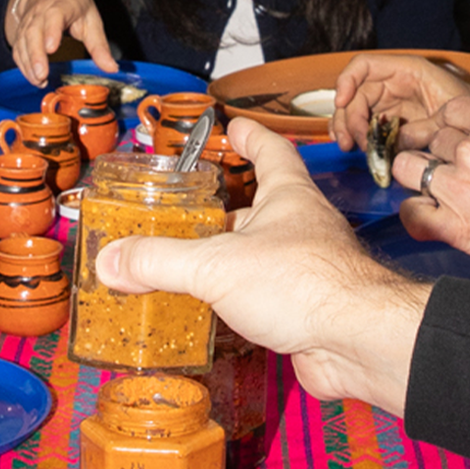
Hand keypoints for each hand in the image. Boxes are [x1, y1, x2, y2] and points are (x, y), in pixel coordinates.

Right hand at [5, 0, 115, 86]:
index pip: (55, 15)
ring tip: (38, 80)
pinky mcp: (21, 33)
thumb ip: (99, 45)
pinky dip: (23, 65)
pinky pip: (18, 49)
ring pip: (23, 41)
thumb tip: (111, 68)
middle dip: (36, 55)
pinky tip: (32, 78)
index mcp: (63, 4)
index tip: (51, 48)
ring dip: (29, 63)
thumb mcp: (91, 20)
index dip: (52, 31)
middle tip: (42, 74)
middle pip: (34, 31)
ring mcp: (28, 21)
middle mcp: (41, 11)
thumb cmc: (73, 6)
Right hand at [96, 119, 430, 414]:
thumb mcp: (216, 265)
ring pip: (258, 255)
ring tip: (182, 263)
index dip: (249, 136)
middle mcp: (300, 227)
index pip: (270, 151)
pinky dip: (233, 302)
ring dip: (225, 258)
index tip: (232, 126)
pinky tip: (207, 313)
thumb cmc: (308, 284)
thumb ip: (159, 261)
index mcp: (288, 196)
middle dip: (222, 208)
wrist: (358, 342)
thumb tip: (112, 260)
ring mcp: (306, 269)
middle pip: (258, 207)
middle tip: (185, 208)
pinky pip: (262, 299)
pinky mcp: (304, 310)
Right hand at [329, 52, 469, 151]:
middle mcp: (394, 83)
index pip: (364, 66)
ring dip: (348, 129)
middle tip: (350, 142)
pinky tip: (359, 149)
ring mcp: (391, 101)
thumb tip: (395, 146)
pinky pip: (368, 125)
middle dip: (347, 117)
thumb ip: (423, 129)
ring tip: (349, 147)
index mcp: (407, 70)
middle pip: (355, 94)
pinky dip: (360, 137)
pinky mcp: (391, 120)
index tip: (341, 102)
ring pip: (357, 110)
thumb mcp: (449, 115)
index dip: (347, 81)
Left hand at [395, 103, 469, 282]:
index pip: (449, 111)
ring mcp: (460, 186)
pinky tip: (429, 218)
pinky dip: (416, 215)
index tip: (448, 139)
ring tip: (437, 192)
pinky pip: (411, 213)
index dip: (448, 128)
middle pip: (430, 140)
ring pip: (408, 169)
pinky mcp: (456, 226)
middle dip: (438, 156)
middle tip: (451, 172)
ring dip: (420, 179)